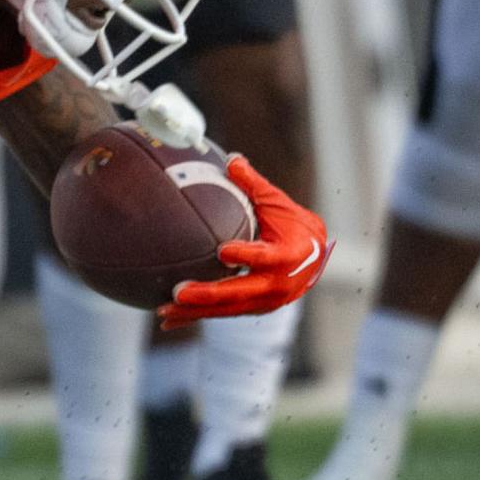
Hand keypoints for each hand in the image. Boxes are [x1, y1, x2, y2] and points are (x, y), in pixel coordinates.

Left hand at [160, 155, 331, 327]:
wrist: (316, 258)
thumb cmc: (293, 225)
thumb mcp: (277, 203)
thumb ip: (253, 184)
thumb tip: (232, 159)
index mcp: (287, 255)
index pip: (264, 256)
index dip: (246, 254)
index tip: (223, 251)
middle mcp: (278, 284)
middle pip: (240, 292)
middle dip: (209, 294)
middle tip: (178, 292)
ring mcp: (266, 301)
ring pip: (227, 309)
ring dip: (195, 311)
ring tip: (163, 311)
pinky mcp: (253, 309)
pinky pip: (223, 314)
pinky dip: (197, 317)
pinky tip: (169, 321)